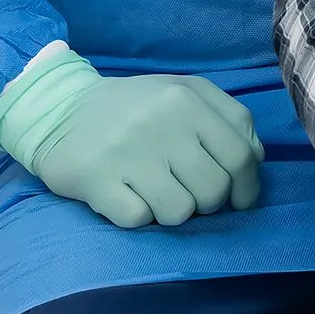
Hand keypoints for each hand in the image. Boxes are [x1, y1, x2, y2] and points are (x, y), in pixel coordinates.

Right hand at [18, 69, 262, 228]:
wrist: (59, 109)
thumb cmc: (135, 106)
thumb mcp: (186, 93)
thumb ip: (229, 118)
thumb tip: (255, 160)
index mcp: (188, 100)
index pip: (241, 156)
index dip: (247, 187)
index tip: (238, 200)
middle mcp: (161, 123)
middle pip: (213, 190)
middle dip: (207, 202)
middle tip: (187, 192)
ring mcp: (128, 153)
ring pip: (179, 212)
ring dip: (171, 212)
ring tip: (155, 192)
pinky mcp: (97, 181)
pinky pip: (139, 219)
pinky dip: (138, 216)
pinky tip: (127, 196)